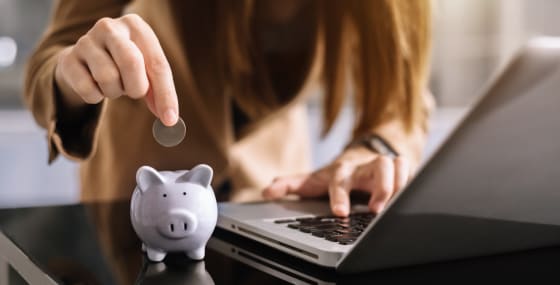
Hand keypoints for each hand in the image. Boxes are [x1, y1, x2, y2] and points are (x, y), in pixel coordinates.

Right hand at [54, 14, 177, 125]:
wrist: (84, 61)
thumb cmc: (122, 65)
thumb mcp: (145, 70)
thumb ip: (158, 91)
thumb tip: (169, 118)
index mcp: (135, 25)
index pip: (157, 63)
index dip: (165, 94)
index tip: (169, 119)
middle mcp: (109, 27)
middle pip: (131, 62)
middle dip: (137, 88)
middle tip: (134, 92)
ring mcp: (85, 41)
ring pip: (108, 77)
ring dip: (115, 91)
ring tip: (114, 84)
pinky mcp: (67, 59)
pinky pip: (88, 89)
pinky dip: (96, 96)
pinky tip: (95, 86)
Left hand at [262, 147, 411, 216]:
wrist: (358, 159)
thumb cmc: (335, 175)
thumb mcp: (313, 181)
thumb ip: (291, 185)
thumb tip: (267, 191)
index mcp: (341, 171)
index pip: (340, 180)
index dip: (340, 195)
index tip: (340, 212)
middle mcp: (363, 167)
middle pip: (377, 166)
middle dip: (380, 187)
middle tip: (376, 209)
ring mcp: (382, 166)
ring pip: (395, 164)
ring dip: (399, 182)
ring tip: (396, 204)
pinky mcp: (398, 168)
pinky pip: (409, 167)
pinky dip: (411, 179)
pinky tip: (410, 196)